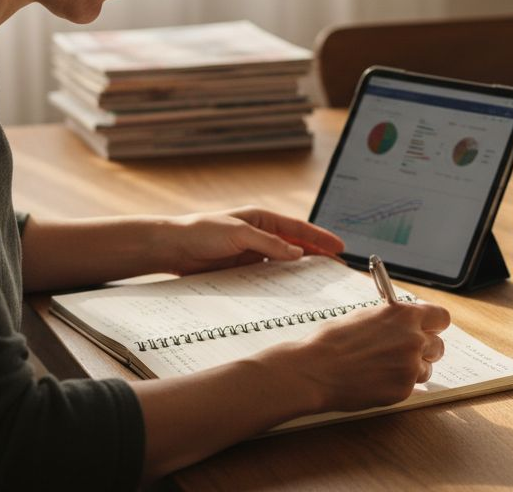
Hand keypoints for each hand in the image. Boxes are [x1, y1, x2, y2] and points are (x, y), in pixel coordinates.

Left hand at [156, 206, 345, 275]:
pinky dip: (280, 283)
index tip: (340, 246)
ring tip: (321, 283)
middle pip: (295, 246)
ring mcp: (251, 253)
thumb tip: (297, 253)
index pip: (298, 228)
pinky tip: (291, 293)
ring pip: (283, 263)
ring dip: (300, 272)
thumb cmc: (201, 231)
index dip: (320, 237)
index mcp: (261, 219)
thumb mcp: (238, 234)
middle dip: (317, 255)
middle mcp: (260, 235)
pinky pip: (267, 276)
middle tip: (338, 268)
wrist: (173, 248)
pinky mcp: (242, 270)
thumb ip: (269, 243)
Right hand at [261, 302, 450, 412]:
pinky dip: (397, 385)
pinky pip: (411, 387)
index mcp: (404, 315)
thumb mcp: (365, 316)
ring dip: (412, 369)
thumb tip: (403, 322)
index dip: (434, 325)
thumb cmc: (333, 340)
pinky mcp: (403, 389)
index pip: (441, 317)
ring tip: (384, 368)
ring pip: (426, 368)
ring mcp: (410, 366)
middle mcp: (414, 339)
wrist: (316, 369)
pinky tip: (376, 380)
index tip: (429, 329)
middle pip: (438, 345)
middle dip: (425, 349)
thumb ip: (391, 319)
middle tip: (406, 353)